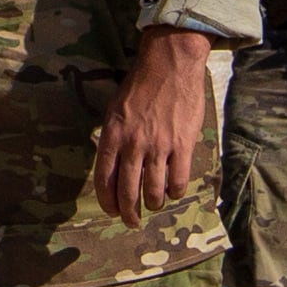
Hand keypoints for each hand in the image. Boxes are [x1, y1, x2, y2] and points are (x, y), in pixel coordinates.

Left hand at [91, 28, 215, 221]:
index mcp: (112, 136)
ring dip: (153, 204)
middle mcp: (133, 144)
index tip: (112, 211)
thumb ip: (112, 138)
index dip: (107, 201)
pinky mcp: (182, 144)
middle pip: (127, 191)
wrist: (170, 65)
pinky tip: (173, 191)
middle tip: (132, 221)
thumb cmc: (140, 85)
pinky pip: (178, 180)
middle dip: (129, 212)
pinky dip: (175, 191)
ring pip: (153, 191)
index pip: (104, 179)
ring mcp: (158, 146)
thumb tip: (111, 164)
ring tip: (154, 205)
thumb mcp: (115, 110)